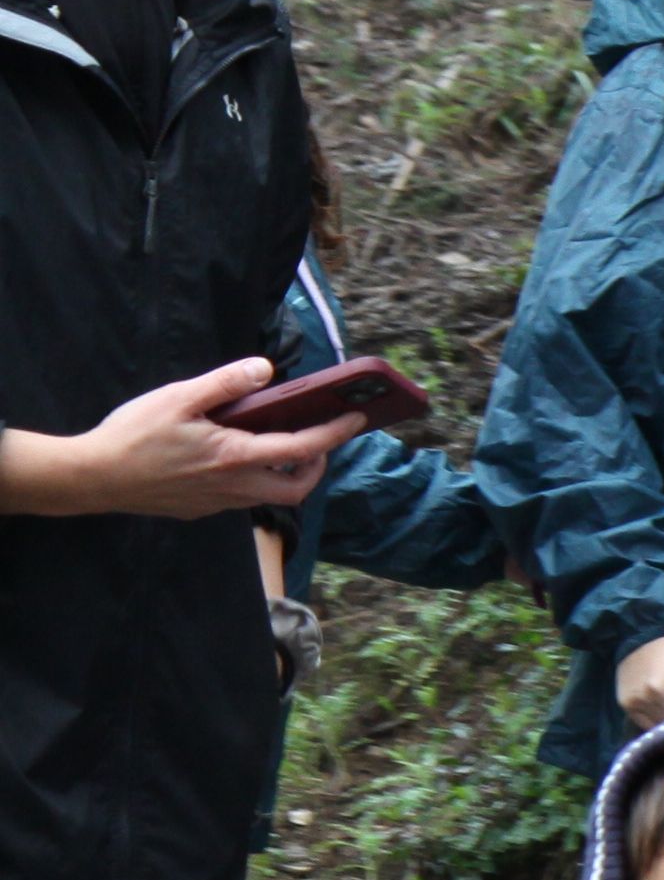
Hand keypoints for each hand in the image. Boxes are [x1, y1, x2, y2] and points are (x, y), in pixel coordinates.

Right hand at [0, 361, 360, 520]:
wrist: (92, 478)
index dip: (335, 433)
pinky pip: (238, 499)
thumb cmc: (132, 436)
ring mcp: (217, 503)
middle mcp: (234, 487)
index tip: (357, 418)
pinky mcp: (198, 510)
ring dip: (282, 474)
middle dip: (316, 466)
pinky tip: (231, 458)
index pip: (303, 448)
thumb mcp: (179, 398)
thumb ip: (225, 383)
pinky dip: (250, 481)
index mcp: (236, 457)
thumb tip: (265, 369)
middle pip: (296, 488)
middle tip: (316, 441)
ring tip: (276, 445)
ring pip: (267, 496)